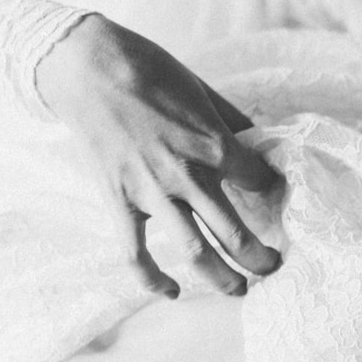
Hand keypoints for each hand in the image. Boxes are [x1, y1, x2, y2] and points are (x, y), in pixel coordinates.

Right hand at [35, 13, 283, 296]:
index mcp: (212, 145)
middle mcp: (187, 176)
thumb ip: (231, 121)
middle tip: (273, 266)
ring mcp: (152, 194)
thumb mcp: (202, 90)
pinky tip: (172, 292)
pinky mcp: (120, 203)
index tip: (271, 195)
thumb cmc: (149, 72)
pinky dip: (153, 280)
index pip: (258, 181)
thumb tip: (258, 140)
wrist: (89, 69)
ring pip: (195, 253)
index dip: (271, 189)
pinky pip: (136, 254)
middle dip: (261, 258)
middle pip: (235, 233)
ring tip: (240, 290)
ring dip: (223, 280)